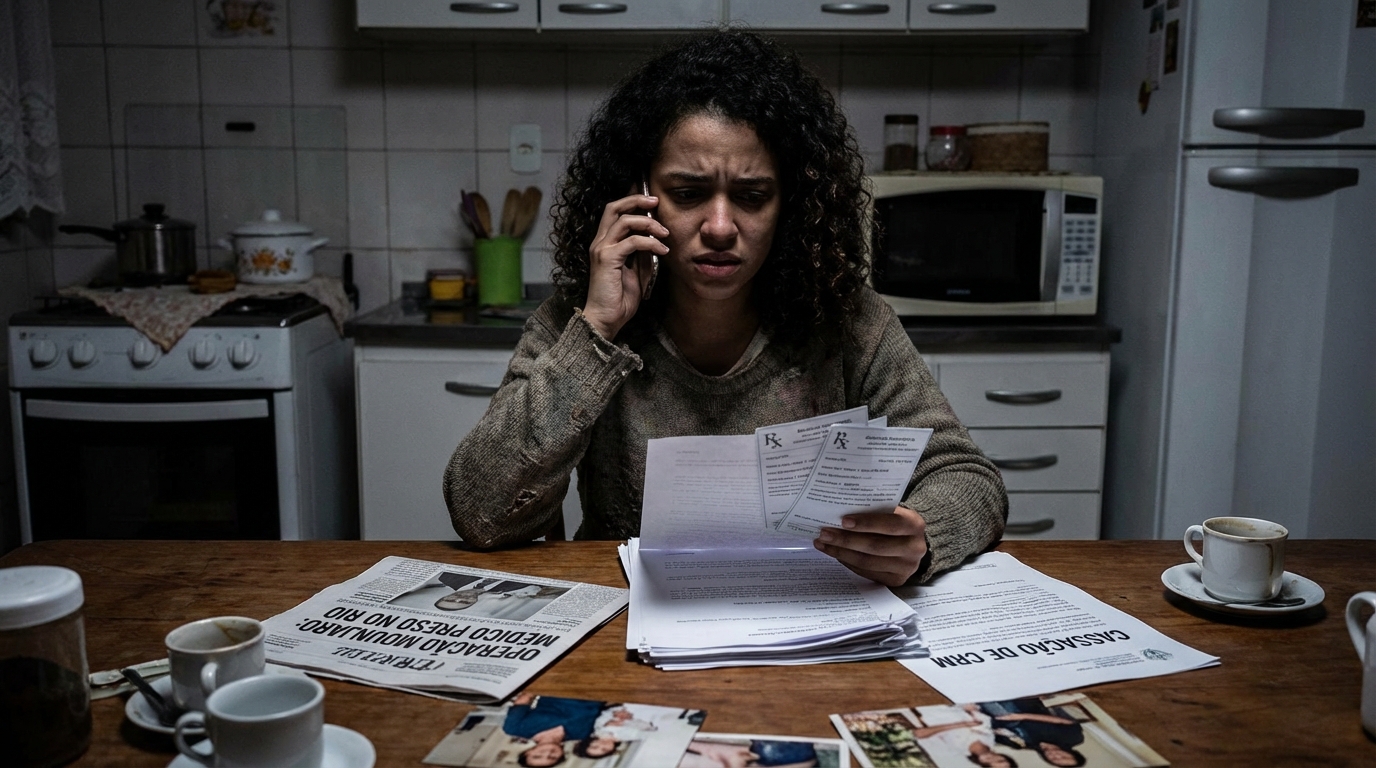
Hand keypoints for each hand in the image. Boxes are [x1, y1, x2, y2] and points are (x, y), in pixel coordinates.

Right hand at [582, 192, 669, 339]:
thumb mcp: (636, 271)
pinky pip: (633, 241)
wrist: (606, 319)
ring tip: (665, 234)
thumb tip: (655, 239)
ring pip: (625, 221)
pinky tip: (662, 251)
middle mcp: (600, 242)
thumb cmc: (619, 299)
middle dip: (637, 200)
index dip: (631, 201)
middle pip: (614, 207)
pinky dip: (650, 243)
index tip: (652, 202)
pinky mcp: (608, 259)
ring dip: (649, 223)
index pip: (614, 212)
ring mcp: (602, 249)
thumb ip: (642, 254)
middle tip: (656, 201)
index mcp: (604, 243)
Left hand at [813, 506, 927, 586]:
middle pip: (876, 546)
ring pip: (868, 561)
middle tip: (824, 533)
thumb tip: (838, 511)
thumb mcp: (891, 512)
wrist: (910, 543)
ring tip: (823, 543)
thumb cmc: (893, 522)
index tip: (843, 521)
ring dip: (841, 553)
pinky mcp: (896, 580)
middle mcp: (915, 548)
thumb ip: (873, 510)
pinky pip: (867, 572)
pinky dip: (848, 562)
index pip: (890, 524)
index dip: (866, 523)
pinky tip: (835, 553)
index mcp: (915, 525)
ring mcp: (907, 567)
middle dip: (846, 540)